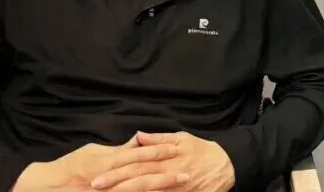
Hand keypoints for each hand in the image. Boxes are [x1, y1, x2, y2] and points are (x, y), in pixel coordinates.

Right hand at [12, 139, 181, 191]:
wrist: (48, 188)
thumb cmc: (70, 167)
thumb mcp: (93, 153)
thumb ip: (117, 150)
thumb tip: (137, 141)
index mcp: (107, 162)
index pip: (139, 155)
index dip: (160, 152)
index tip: (178, 150)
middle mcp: (109, 179)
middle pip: (143, 176)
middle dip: (166, 176)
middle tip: (188, 174)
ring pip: (138, 191)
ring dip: (160, 189)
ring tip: (178, 187)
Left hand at [91, 132, 234, 191]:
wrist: (228, 165)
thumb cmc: (203, 150)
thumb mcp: (183, 138)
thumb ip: (159, 139)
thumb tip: (138, 136)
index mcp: (166, 156)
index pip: (136, 162)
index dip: (116, 170)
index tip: (97, 176)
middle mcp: (168, 172)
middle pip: (138, 178)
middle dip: (116, 184)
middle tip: (95, 187)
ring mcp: (175, 186)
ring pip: (149, 191)